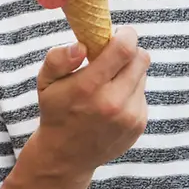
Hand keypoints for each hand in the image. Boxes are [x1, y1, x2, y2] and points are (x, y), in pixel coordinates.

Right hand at [23, 26, 149, 182]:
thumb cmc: (56, 112)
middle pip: (141, 59)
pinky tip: (112, 101)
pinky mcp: (139, 125)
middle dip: (130, 51)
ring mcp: (130, 116)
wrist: (66, 155)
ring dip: (129, 72)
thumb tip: (80, 46)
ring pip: (143, 76)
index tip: (118, 32)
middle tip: (114, 54)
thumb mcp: (45, 83)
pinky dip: (131, 91)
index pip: (124, 50)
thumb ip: (57, 60)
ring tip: (109, 82)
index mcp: (88, 88)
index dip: (125, 35)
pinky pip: (142, 95)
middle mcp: (113, 103)